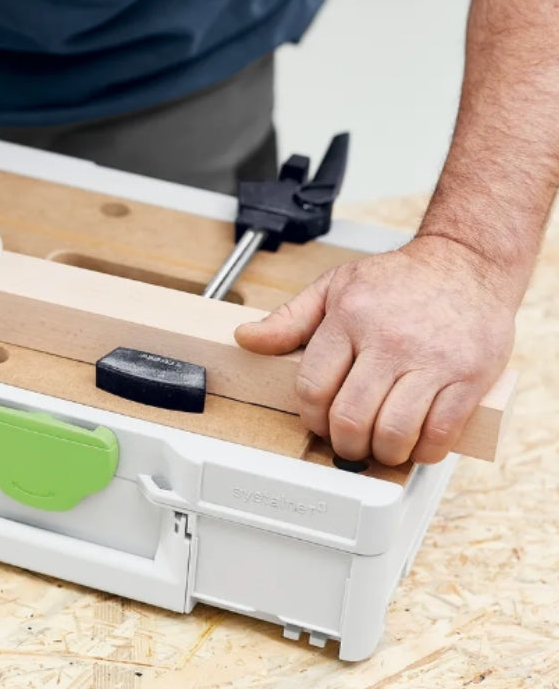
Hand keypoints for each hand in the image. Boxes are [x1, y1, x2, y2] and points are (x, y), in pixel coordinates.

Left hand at [234, 235, 516, 464]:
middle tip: (348, 444)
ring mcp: (431, 361)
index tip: (318, 422)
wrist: (465, 263)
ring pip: (393, 432)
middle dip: (343, 443)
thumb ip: (289, 318)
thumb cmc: (398, 279)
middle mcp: (389, 340)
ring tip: (380, 446)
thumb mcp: (335, 286)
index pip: (313, 386)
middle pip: (350, 416)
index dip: (310, 416)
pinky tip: (415, 443)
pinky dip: (423, 451)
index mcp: (349, 318)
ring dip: (381, 452)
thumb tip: (246, 338)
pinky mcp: (469, 377)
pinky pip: (439, 433)